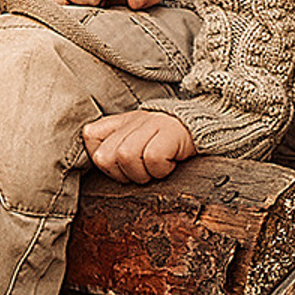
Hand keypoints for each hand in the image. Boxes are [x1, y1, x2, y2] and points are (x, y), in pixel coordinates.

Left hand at [81, 108, 196, 182]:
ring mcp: (150, 123)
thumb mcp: (136, 145)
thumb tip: (97, 164)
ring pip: (125, 157)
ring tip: (156, 168)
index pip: (90, 136)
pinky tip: (170, 163)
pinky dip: (161, 169)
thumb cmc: (167, 147)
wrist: (204, 129)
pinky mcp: (170, 131)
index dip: (104, 160)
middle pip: (104, 156)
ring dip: (142, 173)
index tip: (123, 167)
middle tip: (143, 171)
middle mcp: (132, 120)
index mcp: (120, 123)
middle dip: (122, 173)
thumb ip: (113, 150)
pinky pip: (152, 158)